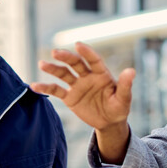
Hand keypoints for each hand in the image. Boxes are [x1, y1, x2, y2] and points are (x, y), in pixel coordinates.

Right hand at [31, 43, 135, 162]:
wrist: (109, 122)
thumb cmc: (119, 108)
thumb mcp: (124, 99)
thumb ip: (126, 85)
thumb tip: (131, 70)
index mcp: (102, 74)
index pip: (94, 60)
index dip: (87, 52)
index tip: (78, 45)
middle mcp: (88, 76)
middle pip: (76, 63)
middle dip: (66, 57)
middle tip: (55, 52)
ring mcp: (78, 86)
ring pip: (64, 74)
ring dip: (53, 69)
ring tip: (42, 64)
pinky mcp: (70, 97)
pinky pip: (56, 91)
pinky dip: (45, 87)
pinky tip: (34, 85)